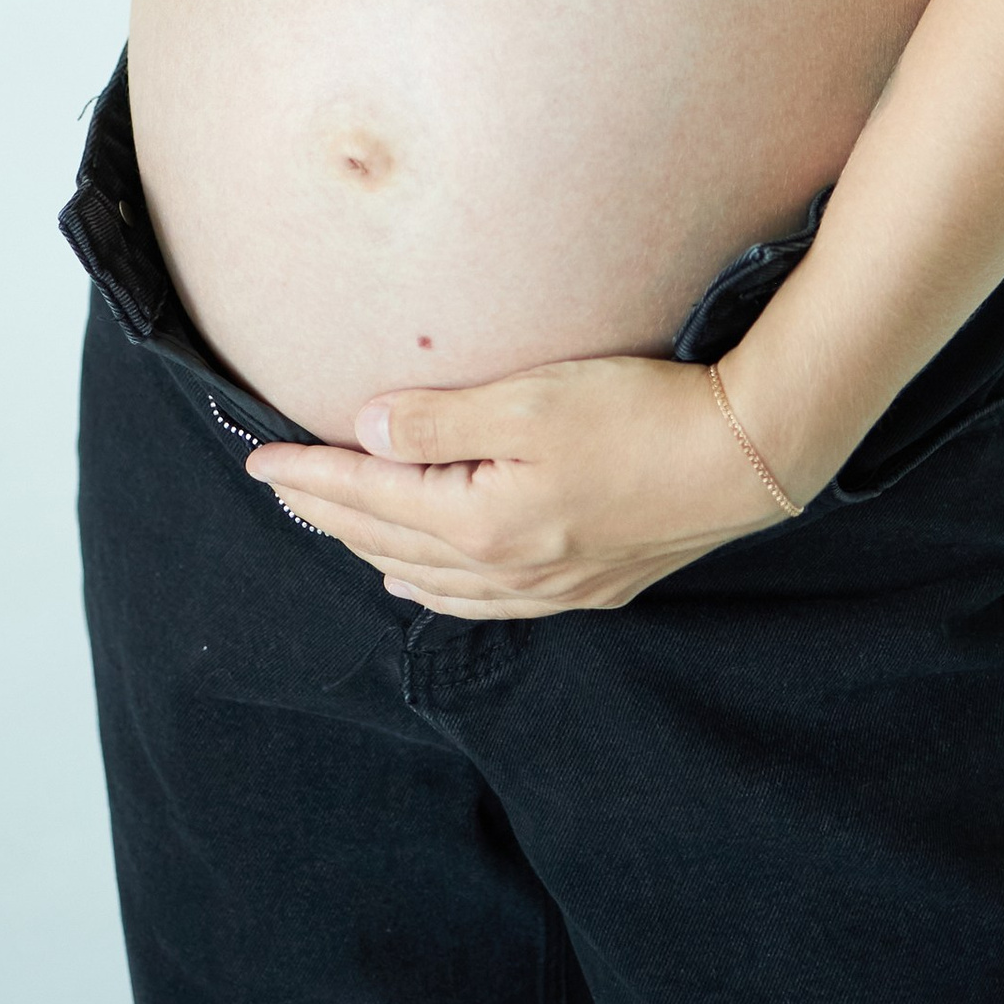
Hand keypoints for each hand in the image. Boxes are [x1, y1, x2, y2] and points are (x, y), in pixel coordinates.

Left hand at [244, 352, 798, 614]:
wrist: (744, 457)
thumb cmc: (640, 415)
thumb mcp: (530, 401)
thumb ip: (439, 421)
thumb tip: (364, 431)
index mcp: (480, 523)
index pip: (370, 496)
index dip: (310, 476)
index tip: (260, 460)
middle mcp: (503, 569)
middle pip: (389, 540)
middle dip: (328, 513)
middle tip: (280, 489)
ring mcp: (546, 586)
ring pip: (428, 578)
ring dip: (371, 550)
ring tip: (332, 530)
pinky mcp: (585, 584)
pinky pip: (478, 602)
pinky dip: (432, 589)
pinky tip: (419, 581)